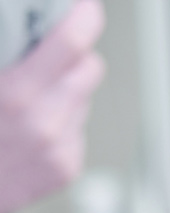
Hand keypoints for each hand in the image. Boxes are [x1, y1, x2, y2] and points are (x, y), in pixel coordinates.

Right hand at [0, 0, 105, 212]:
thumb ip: (6, 53)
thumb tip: (22, 33)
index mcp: (16, 94)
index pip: (70, 44)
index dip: (84, 17)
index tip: (85, 6)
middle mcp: (46, 123)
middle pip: (90, 68)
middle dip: (74, 53)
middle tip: (50, 48)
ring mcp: (61, 149)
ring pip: (83, 98)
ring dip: (65, 89)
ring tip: (26, 98)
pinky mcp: (68, 168)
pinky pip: (77, 128)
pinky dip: (61, 120)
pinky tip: (30, 128)